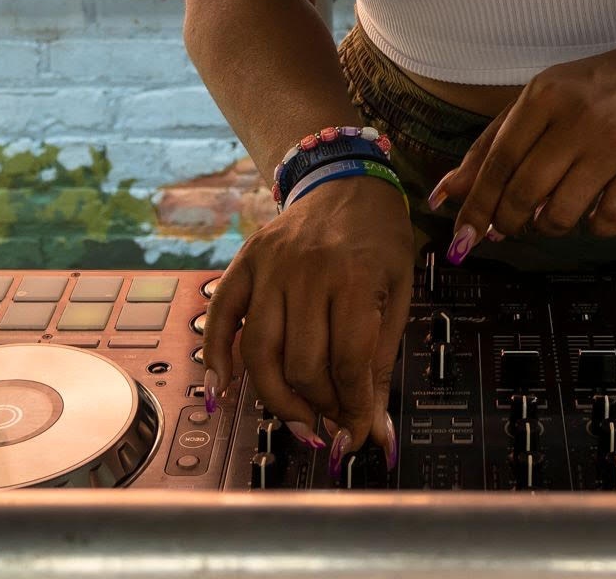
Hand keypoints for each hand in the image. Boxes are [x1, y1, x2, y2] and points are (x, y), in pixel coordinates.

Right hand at [200, 176, 414, 472]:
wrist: (348, 179)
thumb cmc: (380, 238)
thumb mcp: (399, 292)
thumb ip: (381, 362)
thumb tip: (375, 434)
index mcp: (356, 276)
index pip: (347, 363)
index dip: (354, 410)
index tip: (359, 433)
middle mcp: (307, 271)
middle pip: (302, 365)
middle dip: (320, 408)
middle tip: (332, 426)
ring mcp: (271, 265)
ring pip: (261, 353)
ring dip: (278, 400)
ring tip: (300, 421)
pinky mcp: (245, 261)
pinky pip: (222, 317)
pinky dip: (216, 358)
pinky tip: (223, 393)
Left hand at [433, 41, 615, 257]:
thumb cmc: (584, 93)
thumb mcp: (534, 104)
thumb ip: (489, 147)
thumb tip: (445, 194)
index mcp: (543, 96)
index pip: (499, 161)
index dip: (477, 203)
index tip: (462, 236)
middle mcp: (578, 118)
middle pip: (525, 191)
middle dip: (507, 222)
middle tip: (507, 227)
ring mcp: (614, 143)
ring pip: (562, 214)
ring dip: (547, 226)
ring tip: (550, 212)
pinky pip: (606, 221)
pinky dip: (592, 227)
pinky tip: (591, 208)